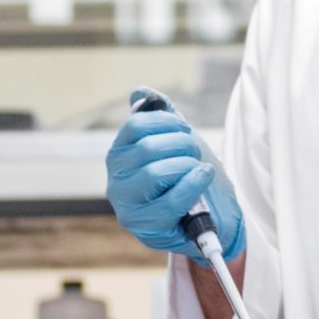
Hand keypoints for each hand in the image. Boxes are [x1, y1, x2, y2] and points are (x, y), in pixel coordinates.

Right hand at [105, 88, 243, 260]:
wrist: (199, 220)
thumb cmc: (182, 180)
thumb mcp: (171, 145)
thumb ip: (158, 118)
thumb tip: (140, 91)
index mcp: (119, 155)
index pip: (135, 126)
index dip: (166, 121)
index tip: (183, 128)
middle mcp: (116, 180)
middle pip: (148, 148)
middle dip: (182, 144)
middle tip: (195, 151)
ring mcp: (128, 206)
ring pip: (156, 173)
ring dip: (187, 166)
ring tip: (199, 168)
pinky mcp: (145, 227)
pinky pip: (170, 202)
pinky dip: (193, 185)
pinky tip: (203, 178)